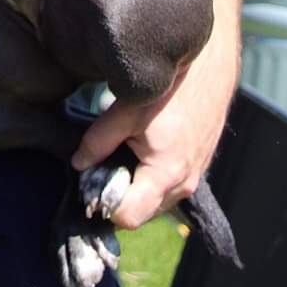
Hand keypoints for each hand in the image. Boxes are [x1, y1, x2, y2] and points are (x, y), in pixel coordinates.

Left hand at [71, 30, 237, 228]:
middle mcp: (184, 185)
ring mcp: (194, 178)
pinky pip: (169, 186)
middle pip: (142, 213)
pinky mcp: (198, 167)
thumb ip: (98, 141)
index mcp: (165, 174)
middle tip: (104, 164)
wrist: (208, 69)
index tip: (91, 181)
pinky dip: (152, 176)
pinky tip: (143, 148)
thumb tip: (78, 164)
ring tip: (125, 152)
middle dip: (119, 196)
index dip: (104, 203)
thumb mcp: (125, 111)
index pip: (128, 217)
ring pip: (156, 201)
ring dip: (136, 186)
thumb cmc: (168, 88)